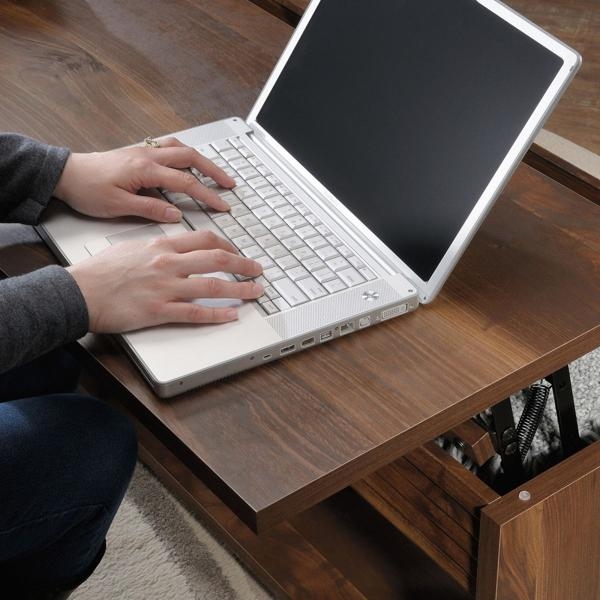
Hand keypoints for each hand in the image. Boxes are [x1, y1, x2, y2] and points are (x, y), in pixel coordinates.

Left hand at [54, 137, 234, 222]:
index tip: (222, 205)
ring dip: (201, 159)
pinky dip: (184, 153)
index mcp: (145, 169)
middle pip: (191, 158)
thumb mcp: (118, 206)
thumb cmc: (87, 190)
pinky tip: (188, 161)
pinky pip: (169, 146)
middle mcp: (147, 155)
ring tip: (215, 172)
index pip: (186, 182)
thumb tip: (175, 214)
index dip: (207, 194)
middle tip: (229, 184)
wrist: (66, 174)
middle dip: (214, 171)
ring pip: (181, 148)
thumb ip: (150, 208)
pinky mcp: (138, 152)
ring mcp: (143, 151)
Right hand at [67, 230, 262, 332]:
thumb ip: (157, 246)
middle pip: (216, 258)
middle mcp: (168, 264)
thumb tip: (174, 245)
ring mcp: (166, 288)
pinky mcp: (159, 311)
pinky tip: (232, 315)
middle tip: (257, 269)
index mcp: (162, 246)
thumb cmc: (100, 271)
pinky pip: (195, 313)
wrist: (79, 291)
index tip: (237, 250)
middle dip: (243, 263)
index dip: (227, 244)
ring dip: (239, 289)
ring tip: (255, 292)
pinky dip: (217, 314)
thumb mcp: (131, 247)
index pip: (204, 239)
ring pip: (212, 286)